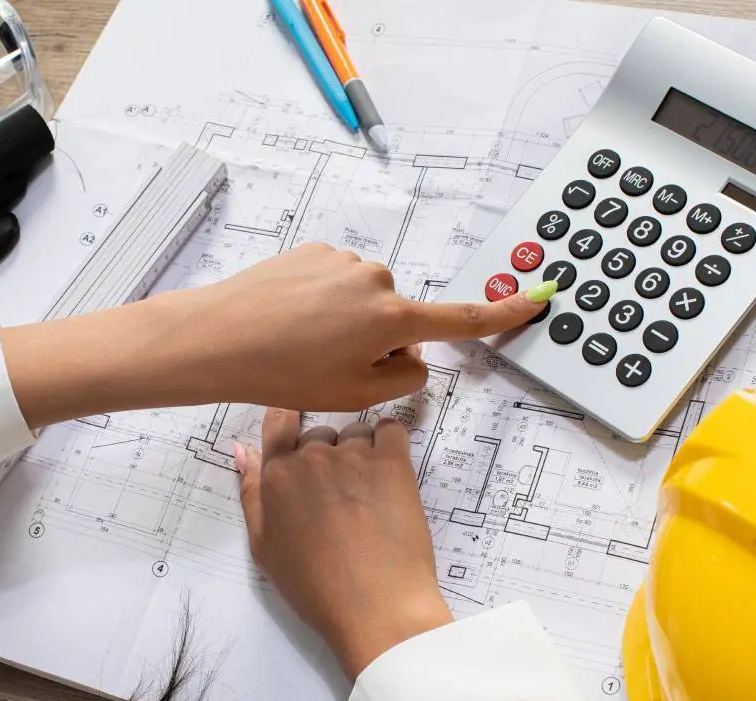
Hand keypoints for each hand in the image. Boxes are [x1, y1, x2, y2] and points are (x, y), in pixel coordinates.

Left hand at [0, 242, 556, 429]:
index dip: (504, 312)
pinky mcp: (314, 250)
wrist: (217, 336)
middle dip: (380, 341)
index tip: (538, 298)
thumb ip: (401, 374)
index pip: (462, 317)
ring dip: (347, 323)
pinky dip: (323, 302)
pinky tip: (290, 321)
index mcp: (392, 315)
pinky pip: (337, 282)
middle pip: (400, 317)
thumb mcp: (354, 394)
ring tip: (302, 346)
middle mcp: (375, 278)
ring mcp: (343, 259)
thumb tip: (412, 353)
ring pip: (365, 300)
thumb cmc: (282, 373)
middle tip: (332, 368)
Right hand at [237, 407, 453, 680]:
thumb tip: (241, 449)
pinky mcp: (394, 462)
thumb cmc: (315, 588)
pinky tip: (390, 473)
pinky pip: (391, 430)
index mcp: (277, 476)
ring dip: (360, 451)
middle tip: (338, 496)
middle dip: (326, 454)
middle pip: (319, 433)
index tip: (299, 434)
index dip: (288, 421)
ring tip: (368, 493)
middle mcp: (312, 457)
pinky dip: (390, 442)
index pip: (277, 423)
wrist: (376, 607)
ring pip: (355, 432)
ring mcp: (355, 455)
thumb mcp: (264, 549)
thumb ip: (250, 493)